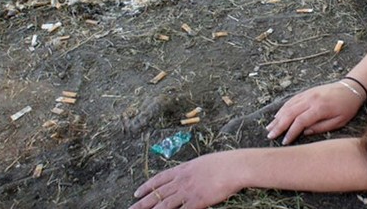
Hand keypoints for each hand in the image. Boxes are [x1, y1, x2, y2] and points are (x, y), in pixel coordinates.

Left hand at [129, 151, 244, 208]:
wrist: (235, 167)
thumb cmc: (225, 162)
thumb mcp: (204, 163)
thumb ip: (194, 170)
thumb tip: (189, 173)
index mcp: (183, 169)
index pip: (159, 179)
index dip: (147, 186)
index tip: (137, 192)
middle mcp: (182, 180)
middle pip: (158, 193)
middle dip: (142, 202)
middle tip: (131, 208)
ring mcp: (188, 191)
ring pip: (164, 204)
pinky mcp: (197, 201)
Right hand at [266, 82, 363, 144]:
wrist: (351, 88)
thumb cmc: (347, 107)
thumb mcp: (339, 121)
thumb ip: (321, 127)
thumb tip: (304, 132)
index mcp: (320, 108)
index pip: (300, 121)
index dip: (291, 132)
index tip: (285, 142)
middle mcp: (311, 99)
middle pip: (290, 113)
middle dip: (279, 125)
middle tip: (270, 135)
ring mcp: (308, 94)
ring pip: (289, 106)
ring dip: (278, 117)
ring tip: (270, 127)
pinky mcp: (307, 92)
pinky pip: (292, 100)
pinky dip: (283, 108)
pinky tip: (277, 115)